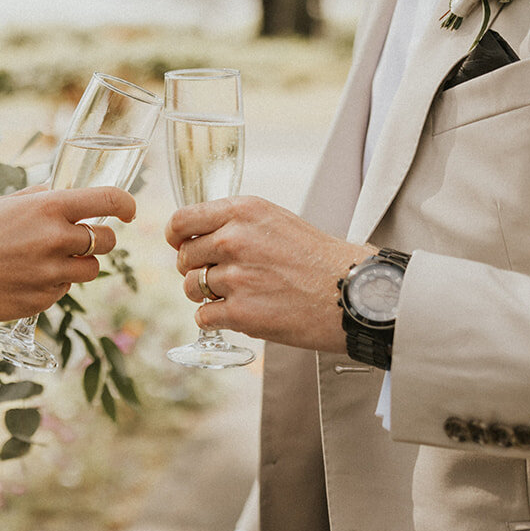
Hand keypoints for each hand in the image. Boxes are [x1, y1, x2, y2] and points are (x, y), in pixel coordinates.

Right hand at [0, 184, 135, 321]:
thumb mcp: (6, 203)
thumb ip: (40, 198)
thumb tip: (63, 193)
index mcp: (48, 207)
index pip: (109, 199)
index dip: (127, 204)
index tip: (129, 211)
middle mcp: (55, 240)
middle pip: (106, 240)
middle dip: (98, 238)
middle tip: (80, 238)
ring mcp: (51, 274)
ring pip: (91, 270)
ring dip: (80, 264)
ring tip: (49, 260)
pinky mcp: (43, 300)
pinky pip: (64, 290)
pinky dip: (55, 284)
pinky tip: (26, 277)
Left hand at [165, 195, 368, 352]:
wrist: (353, 294)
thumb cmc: (317, 258)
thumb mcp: (275, 220)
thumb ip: (234, 223)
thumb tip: (194, 236)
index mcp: (242, 211)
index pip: (181, 221)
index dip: (176, 237)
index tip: (181, 246)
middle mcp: (235, 240)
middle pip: (183, 257)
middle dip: (195, 268)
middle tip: (221, 277)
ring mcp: (237, 277)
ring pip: (191, 287)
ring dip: (206, 295)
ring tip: (237, 295)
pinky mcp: (242, 313)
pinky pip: (203, 316)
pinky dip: (216, 319)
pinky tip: (240, 314)